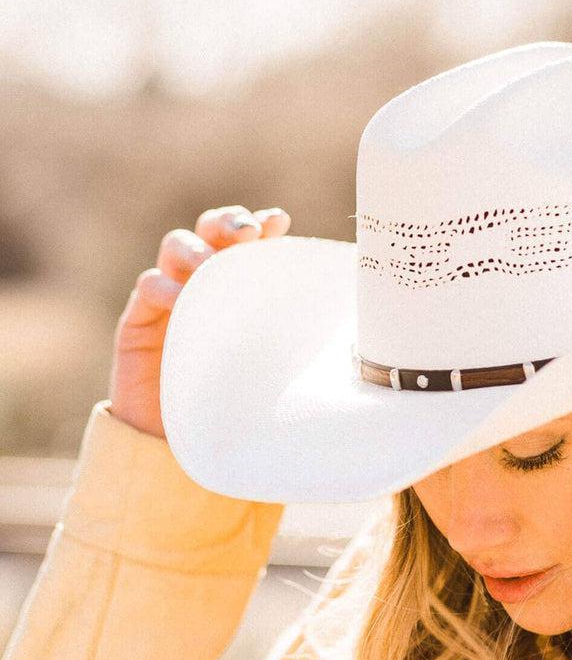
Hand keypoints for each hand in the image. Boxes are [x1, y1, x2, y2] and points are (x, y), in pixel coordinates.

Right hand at [107, 205, 290, 438]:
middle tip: (246, 232)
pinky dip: (163, 286)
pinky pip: (149, 287)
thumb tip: (343, 316)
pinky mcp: (140, 318)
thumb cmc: (237, 397)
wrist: (184, 438)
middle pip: (212, 231)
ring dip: (194, 248)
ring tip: (208, 262)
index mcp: (242, 284)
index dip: (261, 225)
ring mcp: (172, 295)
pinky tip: (178, 297)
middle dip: (228, 222)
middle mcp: (207, 280)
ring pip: (177, 247)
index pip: (249, 242)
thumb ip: (290, 331)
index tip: (278, 222)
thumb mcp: (271, 361)